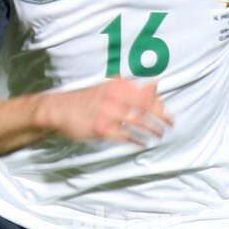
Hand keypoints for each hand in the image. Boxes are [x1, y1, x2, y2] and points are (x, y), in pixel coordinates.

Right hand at [42, 76, 173, 145]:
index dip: (158, 101)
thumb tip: (154, 84)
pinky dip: (137, 140)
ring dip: (152, 130)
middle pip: (146, 106)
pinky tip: (143, 143)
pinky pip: (125, 136)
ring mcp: (108, 113)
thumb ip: (129, 86)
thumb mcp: (106, 86)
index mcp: (116, 86)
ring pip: (138, 122)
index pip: (145, 92)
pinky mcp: (102, 129)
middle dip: (161, 116)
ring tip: (159, 135)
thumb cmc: (85, 99)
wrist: (58, 109)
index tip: (165, 109)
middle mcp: (114, 97)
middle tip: (170, 123)